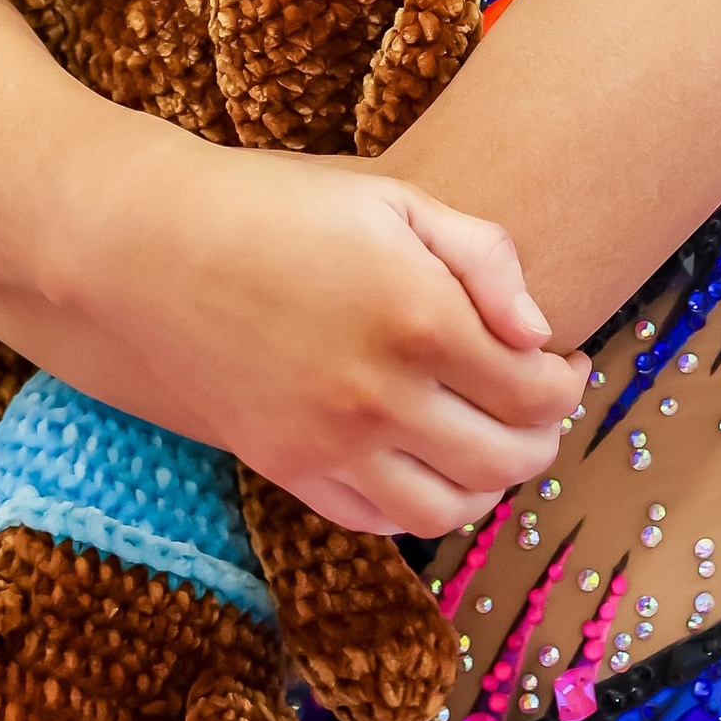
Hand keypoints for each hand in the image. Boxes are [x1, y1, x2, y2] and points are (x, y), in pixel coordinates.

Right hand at [0, 142, 585, 538]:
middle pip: (508, 459)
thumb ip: (485, 257)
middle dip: (542, 437)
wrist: (153, 246)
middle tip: (538, 406)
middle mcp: (383, 396)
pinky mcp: (287, 468)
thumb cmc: (279, 207)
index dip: (567, 383)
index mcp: (422, 319)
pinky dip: (418, 507)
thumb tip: (540, 333)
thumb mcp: (394, 199)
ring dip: (488, 484)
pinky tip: (424, 463)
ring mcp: (332, 443)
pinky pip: (376, 521)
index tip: (561, 361)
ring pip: (448, 508)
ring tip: (489, 442)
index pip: (538, 392)